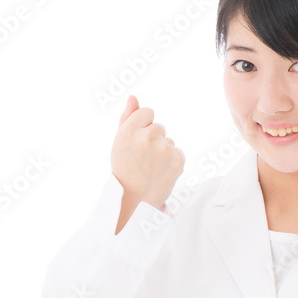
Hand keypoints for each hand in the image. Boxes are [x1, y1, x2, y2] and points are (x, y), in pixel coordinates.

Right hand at [110, 94, 184, 213]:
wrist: (135, 200)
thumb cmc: (125, 168)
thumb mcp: (119, 142)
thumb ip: (127, 117)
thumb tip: (133, 97)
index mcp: (128, 131)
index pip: (147, 112)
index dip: (142, 126)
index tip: (136, 142)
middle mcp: (146, 137)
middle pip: (159, 126)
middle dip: (153, 139)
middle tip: (142, 159)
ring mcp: (164, 149)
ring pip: (168, 140)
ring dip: (162, 150)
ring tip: (151, 167)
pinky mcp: (178, 160)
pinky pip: (177, 151)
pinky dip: (171, 160)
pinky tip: (161, 171)